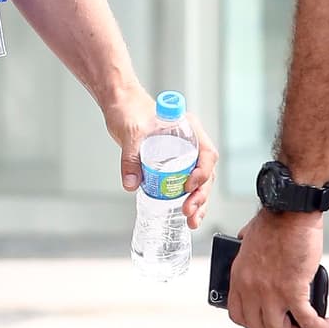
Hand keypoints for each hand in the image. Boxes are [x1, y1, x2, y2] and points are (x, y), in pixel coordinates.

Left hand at [107, 88, 218, 230]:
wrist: (121, 107)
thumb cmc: (130, 110)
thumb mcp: (130, 133)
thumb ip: (131, 158)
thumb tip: (131, 183)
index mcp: (189, 129)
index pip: (206, 154)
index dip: (202, 173)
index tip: (188, 186)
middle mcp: (191, 142)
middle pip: (206, 172)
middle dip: (201, 195)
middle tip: (190, 211)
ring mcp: (184, 154)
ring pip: (199, 181)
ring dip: (198, 202)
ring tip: (192, 220)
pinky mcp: (173, 164)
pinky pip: (184, 182)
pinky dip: (186, 199)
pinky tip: (184, 214)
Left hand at [227, 208, 328, 327]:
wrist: (290, 211)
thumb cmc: (274, 220)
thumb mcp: (247, 239)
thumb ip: (244, 251)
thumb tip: (246, 252)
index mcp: (239, 277)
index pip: (237, 314)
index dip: (254, 323)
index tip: (266, 321)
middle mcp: (251, 288)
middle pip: (259, 326)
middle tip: (291, 325)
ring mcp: (271, 291)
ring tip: (309, 327)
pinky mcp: (293, 289)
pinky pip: (306, 320)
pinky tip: (326, 324)